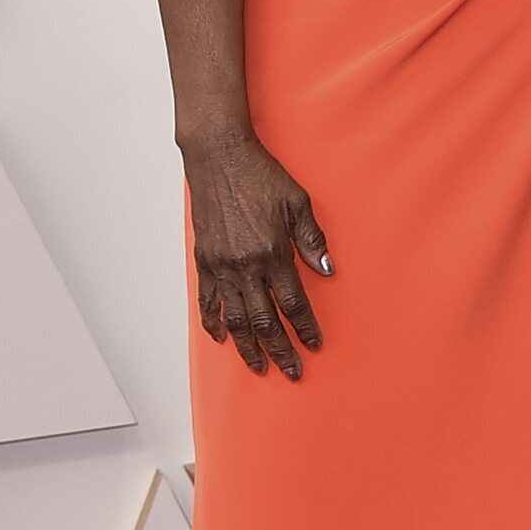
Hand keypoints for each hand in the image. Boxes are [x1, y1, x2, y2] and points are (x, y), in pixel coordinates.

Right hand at [184, 130, 330, 377]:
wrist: (219, 158)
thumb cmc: (260, 176)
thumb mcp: (297, 202)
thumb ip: (311, 238)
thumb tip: (325, 269)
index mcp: (272, 252)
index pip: (293, 302)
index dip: (305, 327)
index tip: (314, 345)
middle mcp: (245, 265)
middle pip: (264, 319)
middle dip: (280, 349)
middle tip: (292, 371)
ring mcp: (222, 265)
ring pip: (235, 318)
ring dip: (248, 346)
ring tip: (259, 366)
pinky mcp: (204, 260)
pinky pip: (208, 300)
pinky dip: (214, 322)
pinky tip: (222, 338)